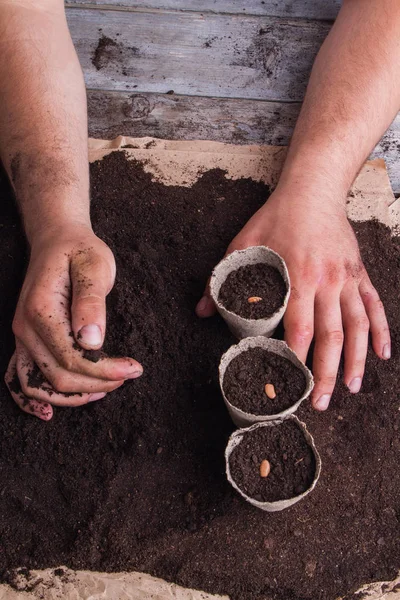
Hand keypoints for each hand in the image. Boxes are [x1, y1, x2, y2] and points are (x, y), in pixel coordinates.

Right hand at [5, 224, 142, 419]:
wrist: (57, 240)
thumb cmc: (80, 251)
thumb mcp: (94, 266)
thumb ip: (91, 301)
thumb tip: (92, 340)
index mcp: (42, 310)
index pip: (73, 357)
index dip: (105, 370)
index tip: (135, 368)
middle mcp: (25, 328)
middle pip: (59, 376)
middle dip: (98, 384)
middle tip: (129, 374)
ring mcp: (22, 336)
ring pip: (39, 385)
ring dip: (73, 396)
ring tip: (106, 390)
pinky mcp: (26, 340)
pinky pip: (19, 379)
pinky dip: (32, 400)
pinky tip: (49, 413)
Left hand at [196, 188, 389, 410]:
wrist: (313, 190)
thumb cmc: (277, 217)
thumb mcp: (243, 244)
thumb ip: (222, 279)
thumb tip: (202, 311)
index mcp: (298, 277)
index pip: (300, 329)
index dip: (297, 360)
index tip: (290, 383)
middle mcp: (327, 282)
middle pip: (331, 336)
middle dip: (324, 373)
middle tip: (318, 402)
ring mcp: (347, 278)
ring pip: (358, 326)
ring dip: (355, 360)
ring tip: (350, 388)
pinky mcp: (359, 273)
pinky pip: (375, 306)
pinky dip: (381, 332)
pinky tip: (381, 355)